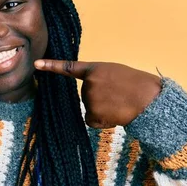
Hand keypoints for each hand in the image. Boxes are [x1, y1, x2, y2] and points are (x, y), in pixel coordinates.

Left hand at [34, 59, 161, 128]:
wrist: (149, 99)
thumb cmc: (137, 85)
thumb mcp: (116, 73)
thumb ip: (99, 79)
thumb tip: (91, 98)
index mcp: (95, 70)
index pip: (69, 68)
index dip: (51, 66)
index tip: (37, 64)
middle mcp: (88, 84)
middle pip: (86, 96)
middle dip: (101, 98)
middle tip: (119, 95)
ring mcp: (89, 100)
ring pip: (90, 109)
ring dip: (103, 109)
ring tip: (120, 103)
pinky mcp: (93, 114)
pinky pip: (92, 120)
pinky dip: (102, 121)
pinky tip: (115, 115)